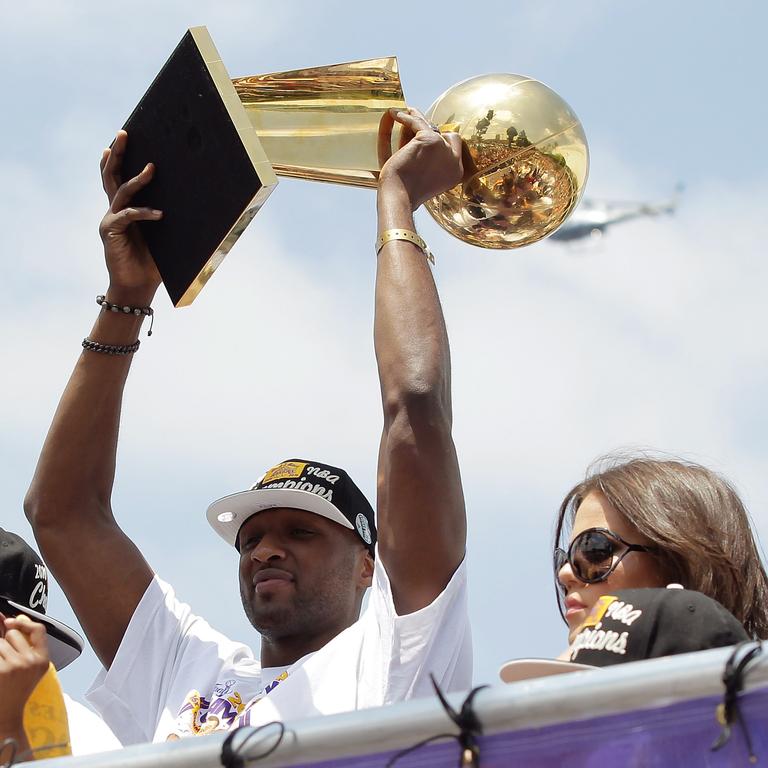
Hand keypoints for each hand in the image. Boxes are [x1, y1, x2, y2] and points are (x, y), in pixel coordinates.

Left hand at [0, 614, 49, 731]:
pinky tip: (0, 673)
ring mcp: (14, 666)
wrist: (6, 717)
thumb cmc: (15, 692)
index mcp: (43, 660)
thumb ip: (24, 644)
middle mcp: (31, 662)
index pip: (38, 629)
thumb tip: (12, 619)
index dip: (23, 622)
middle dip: (4, 642)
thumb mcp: (29, 669)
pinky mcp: (1, 671)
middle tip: (4, 659)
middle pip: (13, 634)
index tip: (9, 622)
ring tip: (1, 668)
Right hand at [98, 130, 162, 302]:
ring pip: (120, 190)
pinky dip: (144, 212)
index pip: (119, 176)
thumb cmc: (153, 262)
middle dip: (118, 153)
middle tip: (123, 133)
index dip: (119, 157)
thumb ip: (173, 219)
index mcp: (126, 207)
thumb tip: (205, 205)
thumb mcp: (166, 236)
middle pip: (111, 174)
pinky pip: (128, 215)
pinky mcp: (110, 231)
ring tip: (151, 168)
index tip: (124, 136)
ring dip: (137, 178)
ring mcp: (111, 218)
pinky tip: (160, 214)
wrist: (137, 285)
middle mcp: (115, 209)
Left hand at [378, 108, 463, 210]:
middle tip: (415, 122)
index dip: (441, 142)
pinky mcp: (431, 140)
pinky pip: (417, 122)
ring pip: (430, 127)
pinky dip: (405, 117)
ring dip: (417, 118)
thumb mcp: (421, 178)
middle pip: (446, 135)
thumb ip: (426, 162)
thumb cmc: (404, 193)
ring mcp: (444, 149)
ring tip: (405, 113)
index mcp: (455, 173)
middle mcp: (454, 161)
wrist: (399, 197)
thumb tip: (415, 138)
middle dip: (432, 129)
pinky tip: (394, 114)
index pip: (453, 149)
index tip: (425, 138)